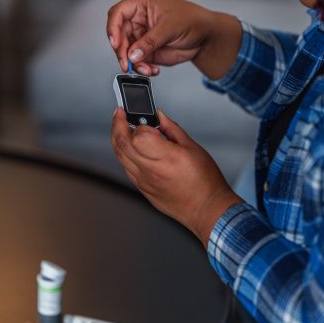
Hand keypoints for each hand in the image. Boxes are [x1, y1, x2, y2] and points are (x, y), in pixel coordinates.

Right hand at [106, 0, 241, 79]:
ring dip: (133, 63)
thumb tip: (133, 54)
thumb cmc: (192, 20)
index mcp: (141, 5)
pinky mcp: (146, 51)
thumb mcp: (170, 27)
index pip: (118, 13)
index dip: (113, 28)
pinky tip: (152, 70)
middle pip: (118, 36)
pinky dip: (142, 68)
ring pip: (126, 52)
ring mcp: (141, 36)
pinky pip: (137, 62)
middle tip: (127, 64)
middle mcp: (138, 20)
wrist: (205, 36)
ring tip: (146, 69)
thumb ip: (150, 41)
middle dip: (122, 51)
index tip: (115, 43)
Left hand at [110, 108, 243, 246]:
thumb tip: (160, 117)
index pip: (138, 135)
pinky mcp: (143, 190)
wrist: (207, 209)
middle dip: (117, 124)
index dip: (139, 122)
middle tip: (119, 113)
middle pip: (122, 143)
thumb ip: (172, 129)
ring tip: (121, 127)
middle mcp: (151, 170)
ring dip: (117, 138)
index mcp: (166, 157)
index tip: (144, 116)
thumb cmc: (205, 182)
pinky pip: (126, 168)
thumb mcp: (193, 148)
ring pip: (120, 156)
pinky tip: (130, 148)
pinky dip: (124, 154)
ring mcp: (144, 182)